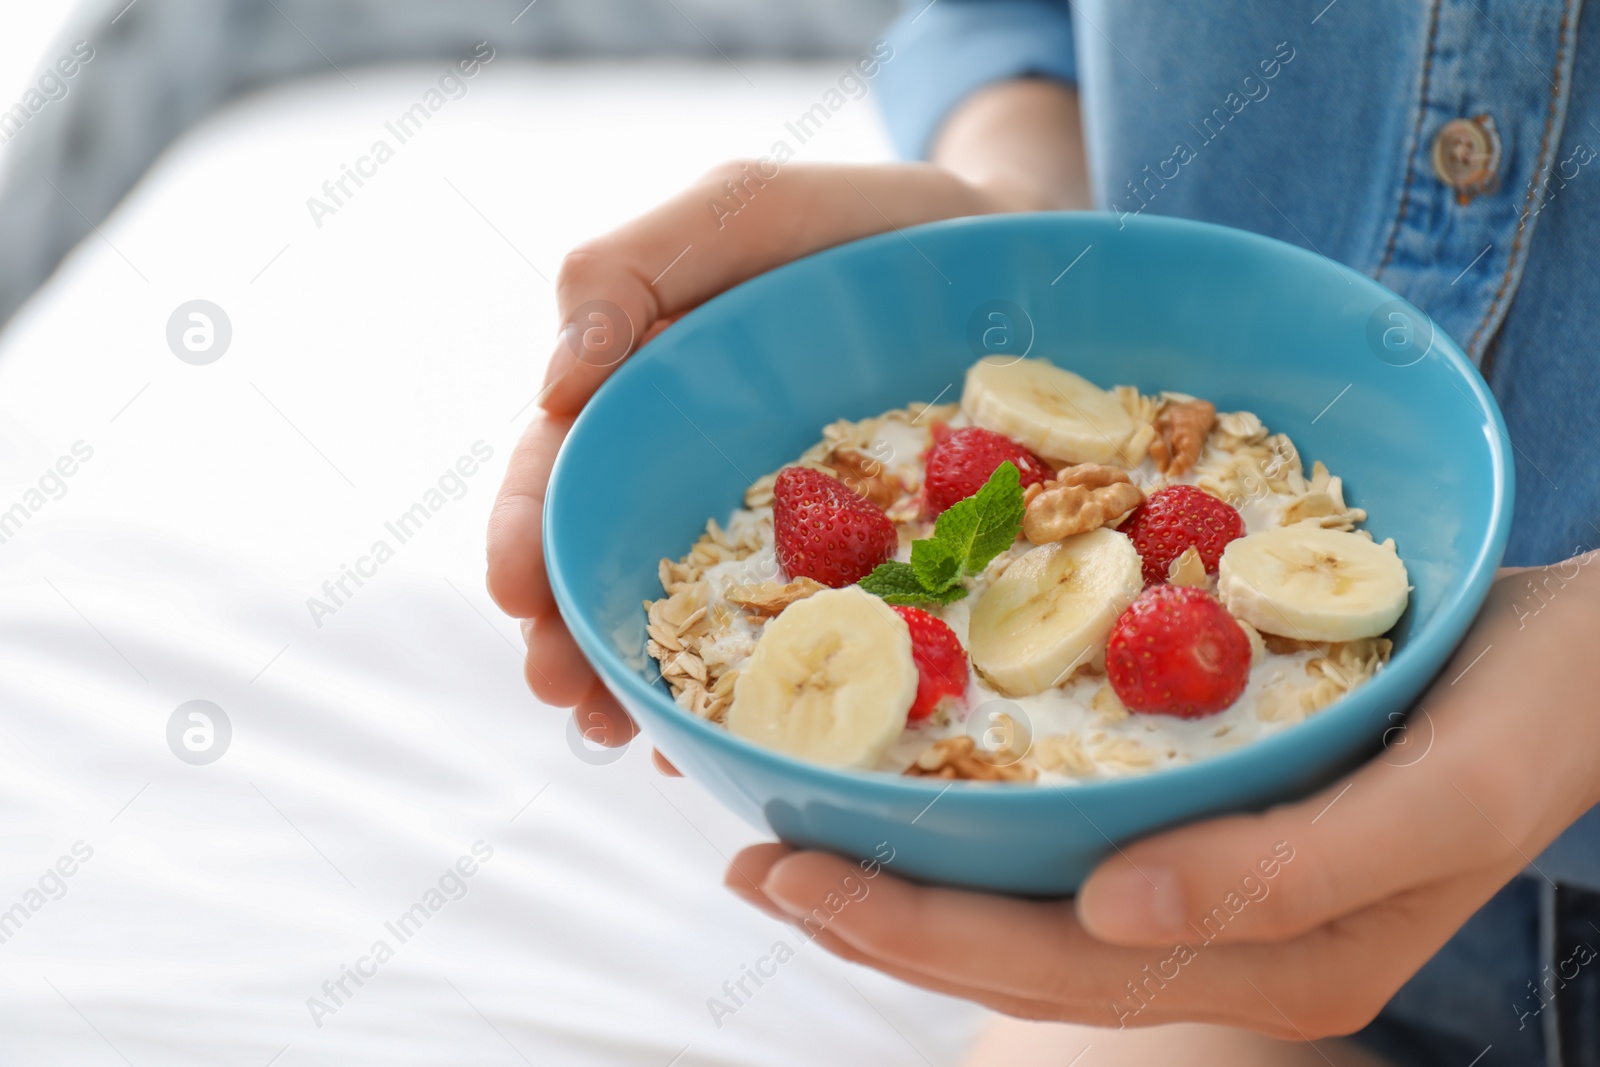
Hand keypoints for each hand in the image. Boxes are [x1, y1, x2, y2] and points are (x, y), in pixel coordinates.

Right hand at [487, 161, 1019, 757]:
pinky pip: (796, 640)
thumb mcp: (747, 212)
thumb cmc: (870, 226)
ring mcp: (773, 527)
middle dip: (576, 640)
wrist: (1012, 255)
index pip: (564, 469)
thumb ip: (635, 267)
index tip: (521, 598)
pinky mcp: (851, 567)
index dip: (529, 536)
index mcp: (649, 390)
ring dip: (647, 687)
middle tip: (574, 703)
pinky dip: (754, 694)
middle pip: (610, 563)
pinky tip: (733, 740)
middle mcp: (695, 469)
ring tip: (637, 743)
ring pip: (691, 619)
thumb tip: (554, 386)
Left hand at [726, 563, 1599, 1036]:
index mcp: (1273, 957)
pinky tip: (909, 795)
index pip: (1053, 965)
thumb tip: (1111, 915)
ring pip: (1027, 909)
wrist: (1586, 665)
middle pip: (1016, 950)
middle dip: (875, 916)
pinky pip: (1064, 843)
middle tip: (748, 864)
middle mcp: (1224, 938)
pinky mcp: (1210, 823)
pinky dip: (972, 828)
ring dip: (908, 882)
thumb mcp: (1442, 795)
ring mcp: (1214, 890)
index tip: (785, 875)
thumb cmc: (1530, 717)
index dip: (913, 931)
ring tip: (791, 844)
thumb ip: (1291, 869)